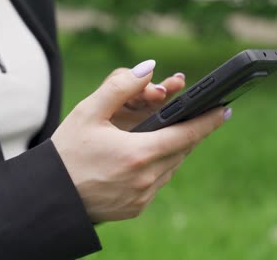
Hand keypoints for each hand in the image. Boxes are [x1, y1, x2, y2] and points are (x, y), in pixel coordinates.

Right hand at [51, 60, 231, 221]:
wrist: (52, 195)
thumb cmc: (67, 152)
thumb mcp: (88, 112)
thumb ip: (119, 86)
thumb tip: (148, 69)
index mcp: (138, 153)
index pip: (186, 134)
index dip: (208, 122)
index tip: (224, 112)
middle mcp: (146, 178)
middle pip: (181, 149)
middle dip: (185, 132)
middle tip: (185, 119)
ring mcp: (143, 196)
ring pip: (171, 166)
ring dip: (171, 150)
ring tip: (162, 136)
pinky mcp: (137, 207)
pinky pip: (158, 182)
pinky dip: (158, 167)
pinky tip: (144, 159)